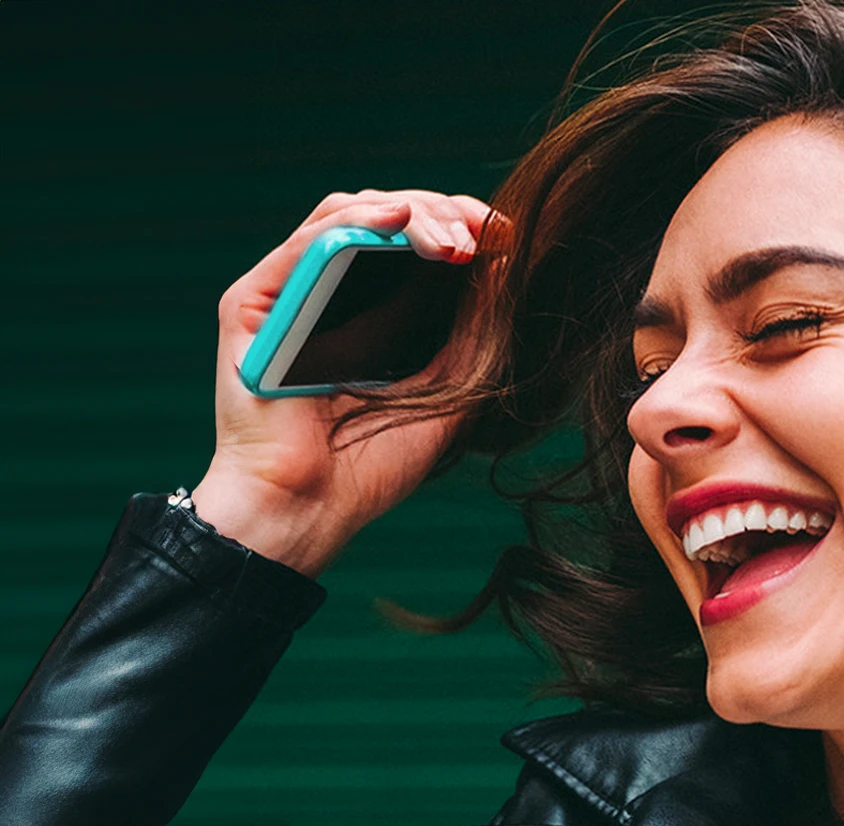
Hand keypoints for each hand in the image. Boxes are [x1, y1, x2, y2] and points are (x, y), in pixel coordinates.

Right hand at [194, 189, 500, 576]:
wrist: (313, 509)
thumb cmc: (372, 463)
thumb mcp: (447, 386)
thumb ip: (473, 329)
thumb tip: (505, 261)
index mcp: (368, 311)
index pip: (410, 240)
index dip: (458, 223)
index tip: (506, 233)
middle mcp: (324, 294)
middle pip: (381, 215)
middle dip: (441, 211)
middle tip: (483, 232)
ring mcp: (286, 295)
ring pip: (344, 214)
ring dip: (408, 211)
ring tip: (454, 237)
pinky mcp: (251, 305)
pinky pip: (303, 247)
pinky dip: (353, 222)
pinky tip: (397, 217)